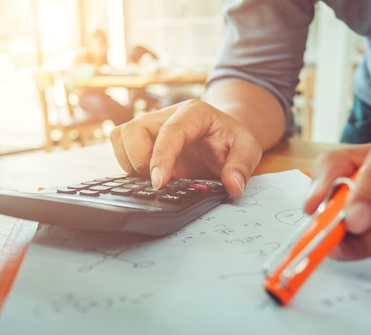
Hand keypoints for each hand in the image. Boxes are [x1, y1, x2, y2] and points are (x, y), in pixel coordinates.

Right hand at [109, 99, 262, 196]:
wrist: (225, 133)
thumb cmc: (233, 139)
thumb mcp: (249, 149)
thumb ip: (242, 167)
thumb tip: (233, 186)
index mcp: (194, 113)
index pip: (170, 131)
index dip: (161, 158)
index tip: (159, 183)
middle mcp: (168, 115)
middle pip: (134, 129)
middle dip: (140, 161)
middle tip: (161, 182)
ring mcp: (153, 126)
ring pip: (122, 136)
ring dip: (131, 163)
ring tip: (156, 178)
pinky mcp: (144, 139)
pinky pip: (121, 148)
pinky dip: (129, 166)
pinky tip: (149, 177)